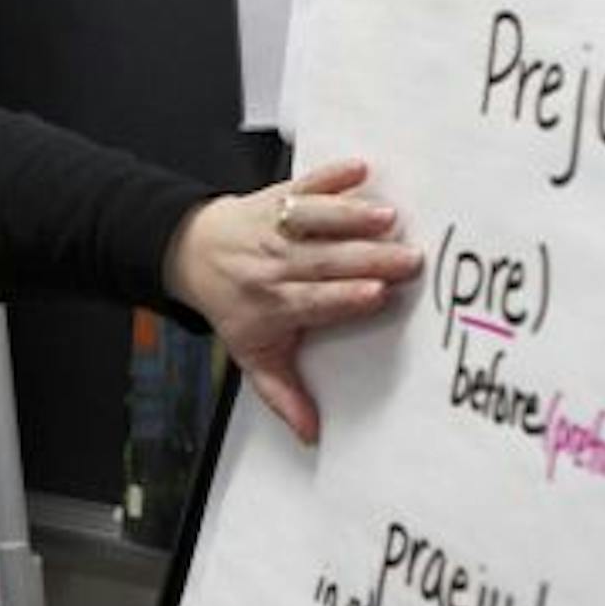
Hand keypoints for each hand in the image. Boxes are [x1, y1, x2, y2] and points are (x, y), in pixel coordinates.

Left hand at [163, 158, 421, 443]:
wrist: (195, 254)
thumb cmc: (235, 306)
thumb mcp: (254, 354)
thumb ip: (283, 395)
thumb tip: (311, 435)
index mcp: (275, 304)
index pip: (314, 301)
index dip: (344, 297)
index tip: (376, 296)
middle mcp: (276, 264)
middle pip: (325, 262)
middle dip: (367, 259)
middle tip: (409, 260)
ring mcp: (278, 228)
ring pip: (317, 222)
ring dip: (353, 218)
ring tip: (390, 218)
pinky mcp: (282, 196)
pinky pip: (307, 185)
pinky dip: (332, 176)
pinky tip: (361, 170)